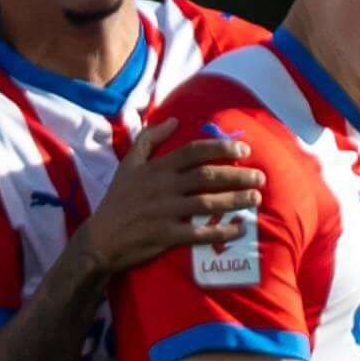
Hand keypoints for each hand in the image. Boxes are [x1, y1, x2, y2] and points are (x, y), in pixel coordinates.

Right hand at [85, 122, 259, 270]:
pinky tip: (240, 228)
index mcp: (156, 169)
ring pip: (207, 202)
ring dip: (235, 199)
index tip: (243, 148)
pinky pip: (199, 233)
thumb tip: (174, 121)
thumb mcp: (127, 165)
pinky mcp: (166, 236)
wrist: (99, 239)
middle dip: (237, 175)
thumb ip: (149, 139)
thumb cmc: (117, 201)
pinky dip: (222, 230)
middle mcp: (163, 187)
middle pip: (207, 176)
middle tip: (260, 176)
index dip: (220, 148)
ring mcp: (165, 212)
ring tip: (256, 198)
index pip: (193, 152)